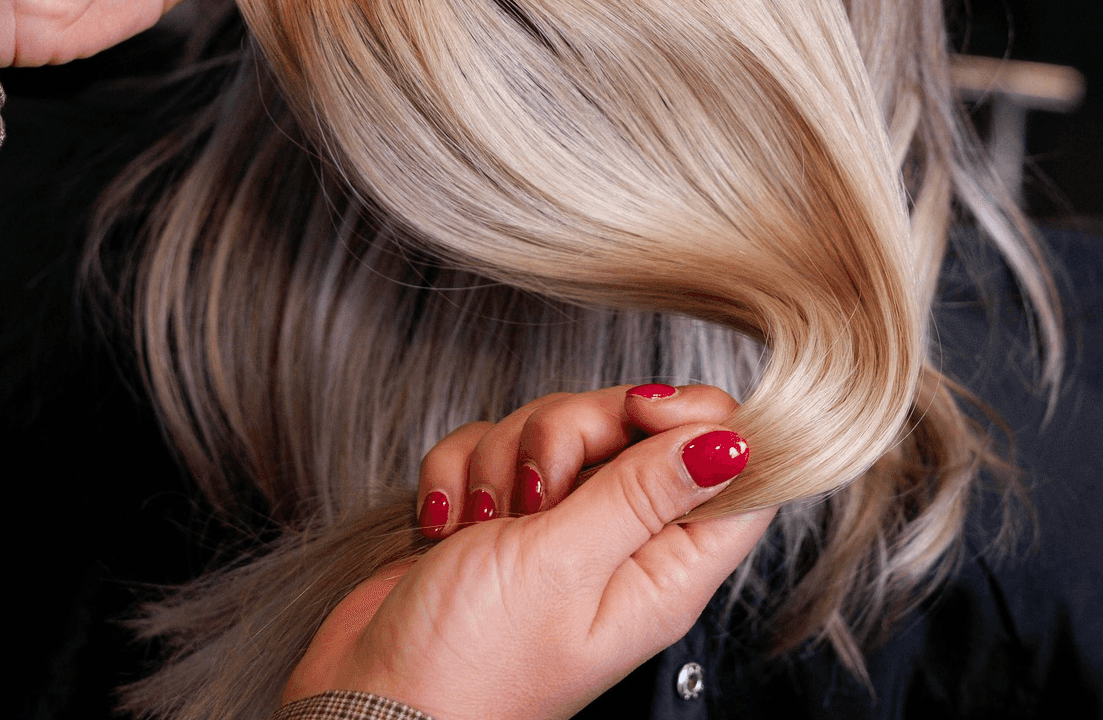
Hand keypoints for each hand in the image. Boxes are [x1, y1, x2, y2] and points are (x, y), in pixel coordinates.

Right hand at [283, 384, 774, 719]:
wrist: (366, 704)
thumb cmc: (468, 665)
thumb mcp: (562, 566)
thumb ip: (644, 491)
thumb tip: (736, 440)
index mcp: (663, 573)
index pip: (732, 470)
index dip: (693, 417)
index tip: (638, 412)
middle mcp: (619, 546)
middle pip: (634, 427)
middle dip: (572, 431)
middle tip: (537, 491)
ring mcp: (557, 529)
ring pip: (557, 426)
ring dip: (505, 455)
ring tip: (486, 522)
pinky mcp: (499, 515)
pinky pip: (493, 443)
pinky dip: (462, 469)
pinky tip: (448, 522)